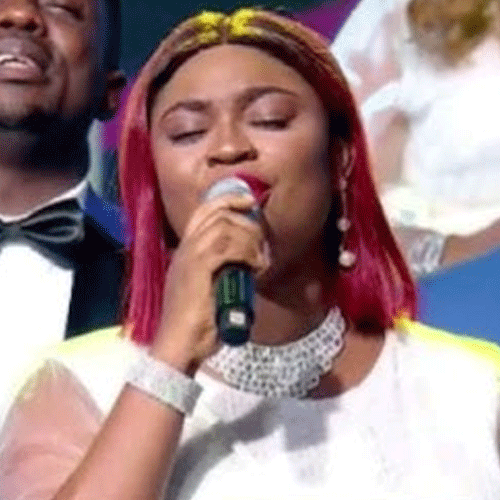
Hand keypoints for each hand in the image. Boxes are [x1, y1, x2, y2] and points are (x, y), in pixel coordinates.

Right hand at [150, 193, 269, 373]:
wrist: (179, 344)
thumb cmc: (198, 324)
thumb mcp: (212, 290)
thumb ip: (226, 271)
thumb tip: (252, 262)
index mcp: (186, 251)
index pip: (204, 211)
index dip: (228, 200)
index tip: (250, 202)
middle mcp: (186, 248)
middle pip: (217, 213)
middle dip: (246, 221)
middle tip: (262, 240)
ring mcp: (189, 256)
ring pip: (224, 226)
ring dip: (249, 239)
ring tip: (259, 261)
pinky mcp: (198, 268)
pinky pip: (226, 246)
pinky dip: (247, 253)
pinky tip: (255, 268)